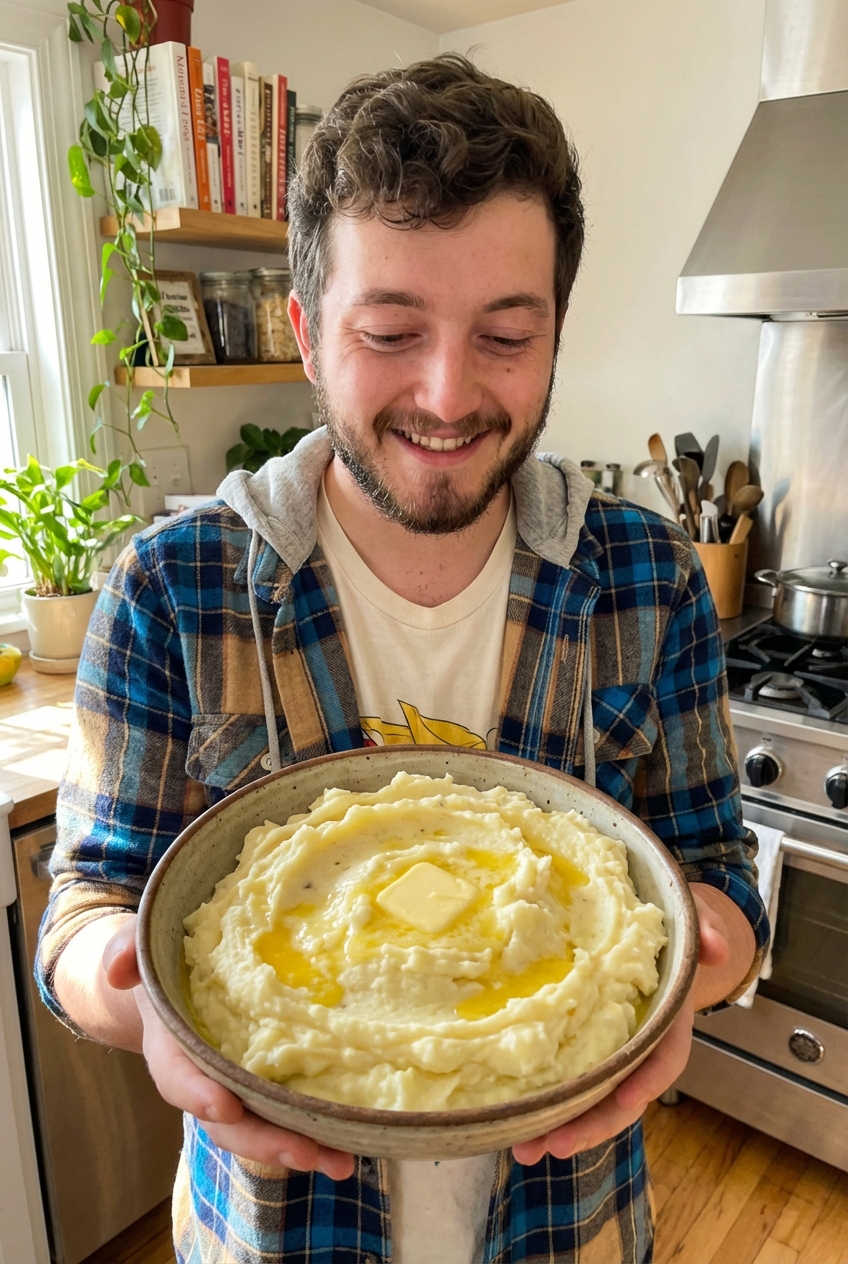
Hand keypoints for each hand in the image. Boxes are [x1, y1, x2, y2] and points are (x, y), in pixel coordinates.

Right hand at [103, 916, 355, 1179]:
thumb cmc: (158, 963)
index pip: (180, 1079)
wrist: (171, 980)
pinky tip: (352, 1144)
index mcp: (170, 1050)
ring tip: (342, 1163)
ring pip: (262, 1128)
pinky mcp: (264, 1085)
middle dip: (265, 1140)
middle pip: (229, 1123)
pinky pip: (286, 1114)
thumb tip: (120, 969)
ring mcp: (236, 1088)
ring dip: (301, 1148)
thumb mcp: (138, 949)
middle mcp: (204, 1080)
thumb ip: (124, 952)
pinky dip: (315, 1132)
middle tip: (307, 1152)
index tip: (224, 1105)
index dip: (199, 1095)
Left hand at [512, 885, 745, 1165]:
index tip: (627, 1097)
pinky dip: (543, 1100)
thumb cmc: (670, 925)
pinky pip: (566, 1076)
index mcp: (669, 1018)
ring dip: (558, 1125)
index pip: (666, 1058)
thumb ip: (704, 928)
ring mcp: (609, 1046)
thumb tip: (715, 949)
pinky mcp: (580, 1041)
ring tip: (522, 1149)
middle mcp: (639, 1042)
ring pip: (590, 1097)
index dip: (649, 1079)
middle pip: (621, 1095)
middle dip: (591, 1124)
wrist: (651, 925)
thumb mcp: (692, 917)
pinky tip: (510, 1118)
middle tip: (554, 1145)